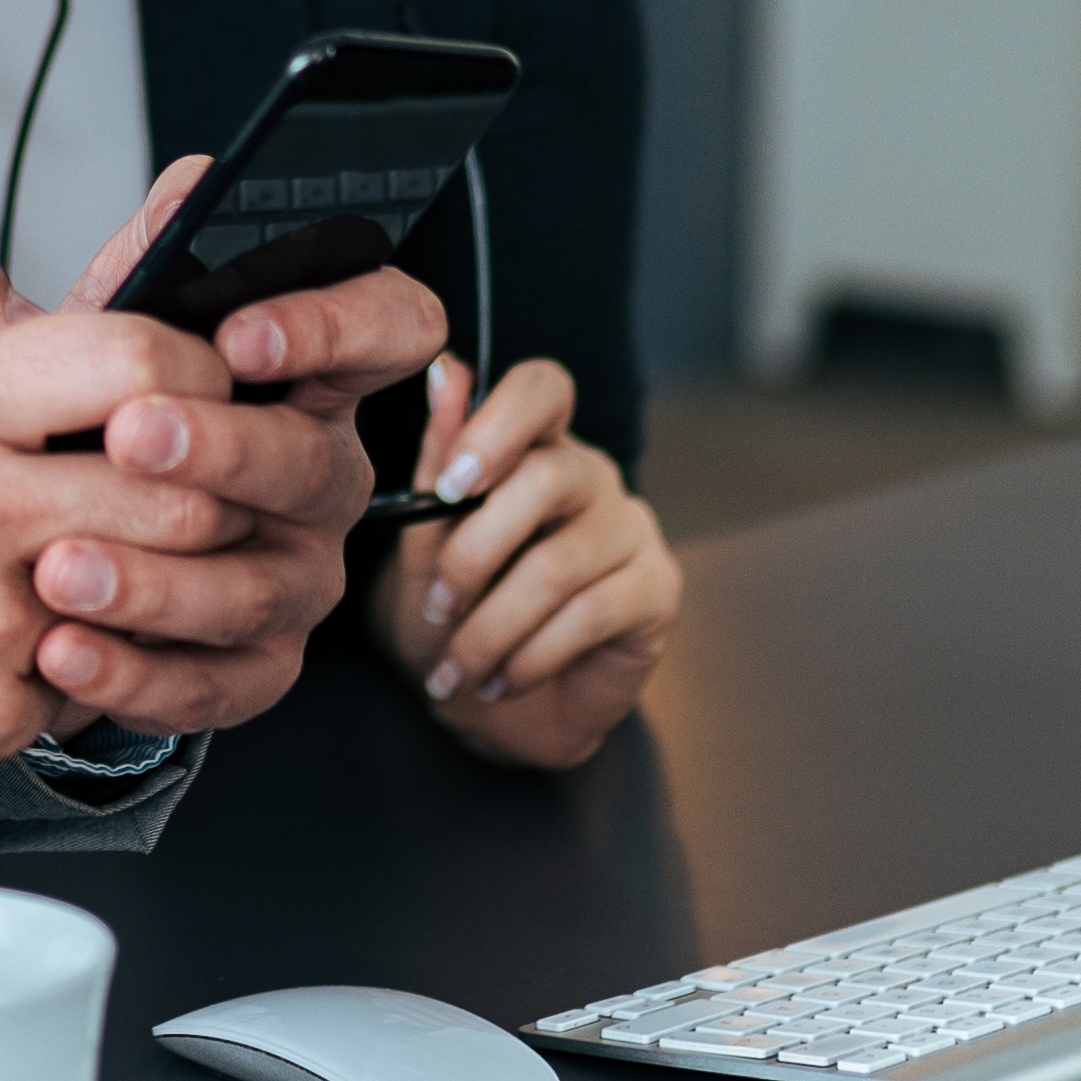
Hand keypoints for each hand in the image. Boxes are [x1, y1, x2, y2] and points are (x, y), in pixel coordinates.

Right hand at [0, 216, 382, 809]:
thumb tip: (32, 295)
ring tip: (112, 549)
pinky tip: (30, 629)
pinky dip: (81, 655)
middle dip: (204, 479)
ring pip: (150, 592)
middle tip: (184, 474)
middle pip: (177, 490)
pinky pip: (91, 679)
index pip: (133, 362)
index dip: (195, 366)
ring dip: (152, 574)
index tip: (197, 380)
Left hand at [367, 357, 672, 769]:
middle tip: (437, 604)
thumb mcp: (422, 547)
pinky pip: (592, 614)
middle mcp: (591, 477)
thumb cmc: (451, 617)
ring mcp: (632, 530)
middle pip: (550, 475)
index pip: (542, 388)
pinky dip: (531, 656)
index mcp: (533, 447)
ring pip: (561, 563)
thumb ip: (438, 463)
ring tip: (456, 669)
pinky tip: (500, 681)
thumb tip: (447, 371)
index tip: (451, 484)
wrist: (484, 709)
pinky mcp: (658, 590)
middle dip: (476, 551)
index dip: (499, 421)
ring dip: (492, 628)